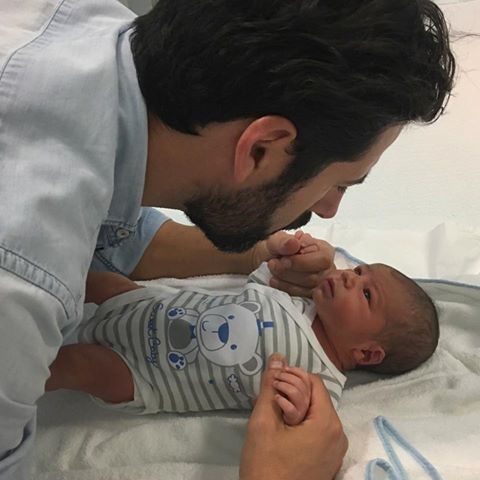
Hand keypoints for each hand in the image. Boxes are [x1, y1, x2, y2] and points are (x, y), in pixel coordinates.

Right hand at [240, 354, 347, 479]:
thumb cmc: (265, 465)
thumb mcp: (263, 422)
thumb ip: (270, 387)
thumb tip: (277, 357)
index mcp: (327, 423)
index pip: (314, 381)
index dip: (292, 377)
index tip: (272, 385)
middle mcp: (339, 434)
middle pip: (317, 397)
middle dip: (292, 392)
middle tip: (268, 400)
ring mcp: (336, 451)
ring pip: (316, 413)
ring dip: (295, 407)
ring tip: (272, 414)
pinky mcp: (330, 462)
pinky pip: (318, 431)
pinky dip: (301, 424)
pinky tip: (282, 430)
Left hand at [268, 230, 335, 296]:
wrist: (267, 259)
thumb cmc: (278, 248)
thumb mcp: (276, 240)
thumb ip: (284, 241)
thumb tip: (294, 243)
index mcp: (324, 250)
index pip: (322, 259)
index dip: (302, 260)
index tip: (283, 259)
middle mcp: (326, 268)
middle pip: (316, 277)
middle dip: (291, 272)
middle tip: (273, 263)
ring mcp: (320, 283)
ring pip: (308, 288)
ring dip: (286, 280)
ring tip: (273, 269)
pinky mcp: (310, 294)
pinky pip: (301, 296)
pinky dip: (285, 288)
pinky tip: (274, 280)